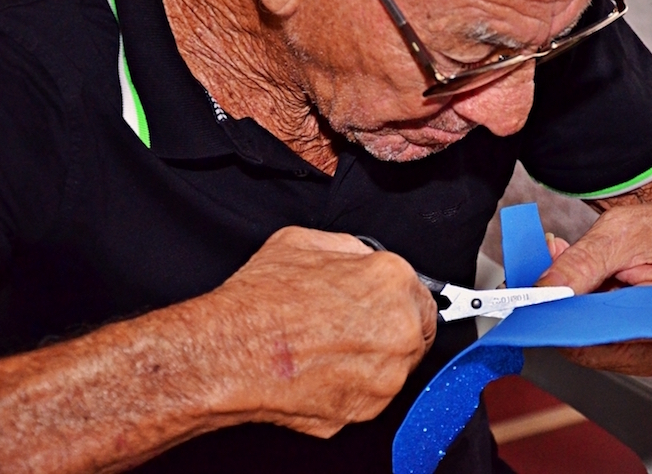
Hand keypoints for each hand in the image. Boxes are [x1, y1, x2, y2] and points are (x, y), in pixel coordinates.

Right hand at [199, 227, 436, 436]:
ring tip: (331, 347)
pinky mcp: (368, 409)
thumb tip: (362, 257)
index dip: (398, 298)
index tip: (382, 304)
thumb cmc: (260, 302)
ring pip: (396, 365)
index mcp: (392, 281)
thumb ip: (350, 248)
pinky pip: (372, 393)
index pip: (421, 291)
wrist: (229, 354)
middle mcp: (400, 329)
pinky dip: (355, 385)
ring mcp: (387, 374)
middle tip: (354, 327)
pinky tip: (323, 369)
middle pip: (416, 330)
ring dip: (374, 358)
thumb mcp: (303, 243)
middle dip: (391, 327)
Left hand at [538, 200, 651, 375]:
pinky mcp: (638, 347)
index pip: (605, 338)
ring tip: (568, 274)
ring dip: (571, 310)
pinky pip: (598, 335)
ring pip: (592, 342)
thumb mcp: (622, 233)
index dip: (565, 322)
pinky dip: (582, 311)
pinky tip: (580, 286)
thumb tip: (545, 290)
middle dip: (565, 311)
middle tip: (546, 278)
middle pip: (595, 344)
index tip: (537, 303)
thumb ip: (581, 263)